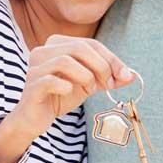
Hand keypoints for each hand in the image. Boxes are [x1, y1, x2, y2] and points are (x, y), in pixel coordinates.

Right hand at [12, 34, 133, 137]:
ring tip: (90, 89)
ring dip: (85, 76)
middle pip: (79, 47)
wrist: (35, 119)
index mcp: (57, 44)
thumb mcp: (89, 84)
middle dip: (101, 66)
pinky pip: (50, 80)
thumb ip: (108, 77)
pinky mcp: (31, 86)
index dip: (111, 59)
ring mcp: (34, 67)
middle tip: (108, 85)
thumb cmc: (61, 96)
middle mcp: (43, 51)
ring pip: (64, 61)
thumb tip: (132, 75)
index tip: (124, 76)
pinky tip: (69, 92)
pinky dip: (65, 86)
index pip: (90, 44)